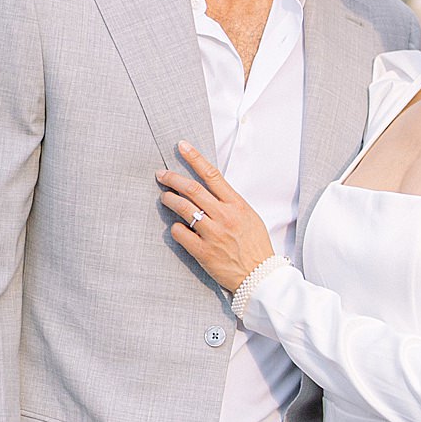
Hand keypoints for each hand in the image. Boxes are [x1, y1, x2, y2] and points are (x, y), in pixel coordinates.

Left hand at [158, 142, 274, 292]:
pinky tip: (177, 228)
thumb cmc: (255, 246)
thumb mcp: (249, 217)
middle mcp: (224, 216)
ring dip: (169, 200)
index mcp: (237, 205)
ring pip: (183, 208)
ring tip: (164, 198)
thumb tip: (208, 191)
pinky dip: (175, 227)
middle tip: (161, 175)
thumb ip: (229, 203)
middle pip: (191, 189)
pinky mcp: (203, 251)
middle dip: (172, 178)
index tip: (182, 147)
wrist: (259, 275)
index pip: (212, 175)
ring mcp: (213, 233)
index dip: (195, 158)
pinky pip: (180, 232)